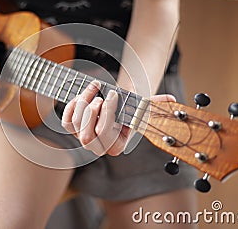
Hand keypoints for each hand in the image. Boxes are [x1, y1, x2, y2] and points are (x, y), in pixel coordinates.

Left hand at [61, 80, 175, 155]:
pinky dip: (72, 106)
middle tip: (100, 98)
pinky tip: (83, 96)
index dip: (107, 115)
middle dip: (92, 113)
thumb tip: (171, 100)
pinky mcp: (73, 129)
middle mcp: (98, 146)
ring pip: (76, 126)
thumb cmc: (128, 108)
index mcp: (115, 146)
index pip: (106, 136)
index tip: (114, 95)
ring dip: (83, 103)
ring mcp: (83, 138)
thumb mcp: (140, 107)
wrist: (115, 106)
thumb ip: (154, 104)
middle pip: (86, 136)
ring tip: (94, 91)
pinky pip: (66, 121)